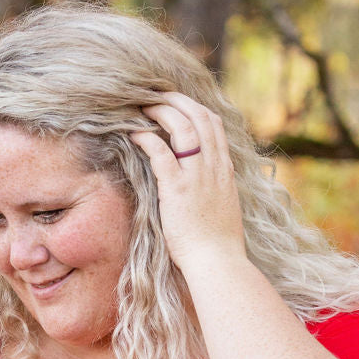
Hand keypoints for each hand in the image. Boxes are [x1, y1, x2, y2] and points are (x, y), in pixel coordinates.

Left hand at [130, 91, 246, 272]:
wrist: (218, 263)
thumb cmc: (218, 245)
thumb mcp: (223, 209)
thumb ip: (214, 191)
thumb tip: (202, 188)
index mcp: (225, 170)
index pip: (214, 124)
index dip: (194, 107)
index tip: (177, 103)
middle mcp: (214, 167)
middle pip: (200, 116)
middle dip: (177, 100)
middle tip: (155, 95)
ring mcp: (197, 176)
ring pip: (182, 126)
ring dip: (161, 111)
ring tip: (142, 107)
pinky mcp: (178, 189)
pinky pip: (160, 152)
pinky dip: (146, 137)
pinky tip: (133, 133)